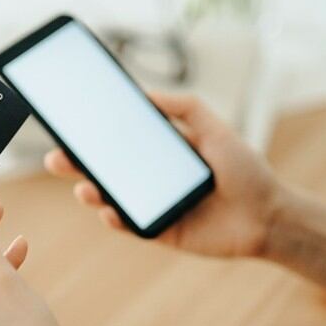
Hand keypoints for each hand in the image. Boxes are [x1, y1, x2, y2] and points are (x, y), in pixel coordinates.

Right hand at [44, 93, 283, 258]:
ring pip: (112, 199)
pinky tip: (108, 211)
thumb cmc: (246, 171)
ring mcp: (154, 206)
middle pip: (106, 171)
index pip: (119, 142)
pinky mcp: (161, 232)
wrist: (270, 217)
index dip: (93, 136)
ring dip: (92, 193)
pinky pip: (131, 226)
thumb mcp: (215, 128)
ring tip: (83, 187)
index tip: (69, 127)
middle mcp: (152, 179)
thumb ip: (183, 107)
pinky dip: (116, 219)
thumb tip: (143, 92)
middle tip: (55, 158)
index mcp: (161, 153)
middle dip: (78, 165)